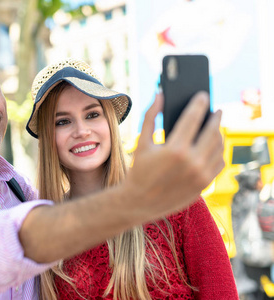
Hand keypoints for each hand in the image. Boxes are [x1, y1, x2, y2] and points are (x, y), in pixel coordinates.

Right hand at [124, 92, 223, 220]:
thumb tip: (160, 95)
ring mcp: (201, 175)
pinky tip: (213, 145)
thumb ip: (151, 116)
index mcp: (175, 149)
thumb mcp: (142, 142)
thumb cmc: (139, 170)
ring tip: (215, 127)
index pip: (193, 118)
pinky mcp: (205, 184)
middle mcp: (192, 162)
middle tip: (216, 110)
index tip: (203, 95)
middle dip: (216, 117)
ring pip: (218, 147)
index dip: (199, 103)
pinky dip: (218, 151)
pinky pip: (219, 162)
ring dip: (218, 134)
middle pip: (212, 131)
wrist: (140, 202)